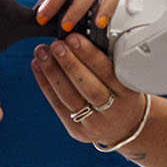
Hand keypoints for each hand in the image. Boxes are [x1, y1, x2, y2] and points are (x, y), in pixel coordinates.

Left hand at [30, 33, 143, 147]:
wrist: (126, 127)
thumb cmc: (123, 95)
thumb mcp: (126, 78)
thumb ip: (109, 60)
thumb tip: (82, 36)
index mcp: (127, 94)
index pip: (107, 73)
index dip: (89, 55)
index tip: (74, 38)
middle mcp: (112, 111)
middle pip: (88, 87)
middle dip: (69, 64)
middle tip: (56, 45)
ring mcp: (94, 124)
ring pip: (69, 98)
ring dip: (52, 73)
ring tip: (42, 53)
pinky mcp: (77, 131)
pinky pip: (57, 106)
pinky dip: (45, 85)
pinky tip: (38, 67)